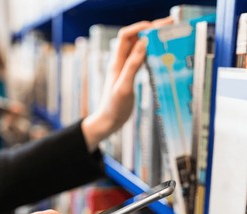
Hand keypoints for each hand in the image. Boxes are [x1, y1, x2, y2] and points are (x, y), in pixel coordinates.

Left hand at [82, 17, 172, 151]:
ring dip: (151, 40)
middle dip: (149, 30)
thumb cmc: (114, 107)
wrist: (109, 121)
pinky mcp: (130, 75)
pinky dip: (151, 52)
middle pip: (134, 39)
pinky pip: (141, 59)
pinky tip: (162, 54)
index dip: (139, 27)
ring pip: (138, 48)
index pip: (125, 36)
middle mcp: (120, 62)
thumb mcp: (124, 87)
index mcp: (117, 62)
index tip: (155, 27)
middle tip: (169, 26)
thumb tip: (143, 43)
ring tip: (169, 36)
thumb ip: (132, 66)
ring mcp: (125, 68)